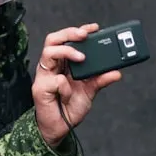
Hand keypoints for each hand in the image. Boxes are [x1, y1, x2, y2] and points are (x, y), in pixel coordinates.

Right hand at [33, 23, 121, 146]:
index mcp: (63, 64)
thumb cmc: (70, 107)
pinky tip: (68, 95)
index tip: (94, 28)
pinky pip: (55, 80)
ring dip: (67, 53)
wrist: (60, 128)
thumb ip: (101, 80)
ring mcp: (44, 76)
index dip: (78, 31)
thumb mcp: (90, 91)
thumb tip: (116, 72)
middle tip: (84, 35)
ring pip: (49, 52)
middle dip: (69, 33)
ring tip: (81, 58)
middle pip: (53, 39)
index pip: (66, 40)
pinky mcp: (40, 88)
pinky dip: (66, 87)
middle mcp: (52, 66)